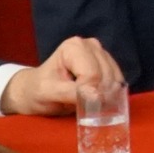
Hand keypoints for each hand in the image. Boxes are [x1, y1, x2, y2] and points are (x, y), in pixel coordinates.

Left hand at [0, 35, 124, 116]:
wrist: (35, 90)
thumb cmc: (38, 90)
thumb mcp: (49, 93)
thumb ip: (72, 93)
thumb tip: (97, 97)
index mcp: (74, 47)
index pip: (92, 74)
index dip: (88, 93)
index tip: (77, 104)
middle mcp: (90, 45)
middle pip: (106, 75)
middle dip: (99, 95)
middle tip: (84, 107)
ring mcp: (101, 53)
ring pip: (115, 79)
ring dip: (106, 96)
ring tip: (89, 104)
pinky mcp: (107, 64)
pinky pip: (118, 81)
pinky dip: (111, 94)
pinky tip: (97, 100)